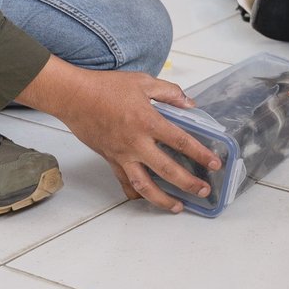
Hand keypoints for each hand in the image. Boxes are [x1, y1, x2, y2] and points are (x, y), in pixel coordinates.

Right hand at [36, 67, 225, 211]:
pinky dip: (135, 192)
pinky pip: (124, 181)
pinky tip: (145, 198)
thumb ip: (169, 93)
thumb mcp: (143, 81)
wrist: (74, 97)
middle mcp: (136, 143)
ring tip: (178, 207)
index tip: (214, 163)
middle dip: (188, 183)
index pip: (180, 141)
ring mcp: (122, 155)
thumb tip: (189, 103)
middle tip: (203, 191)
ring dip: (162, 199)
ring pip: (144, 185)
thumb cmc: (106, 87)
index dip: (200, 154)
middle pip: (167, 169)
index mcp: (147, 121)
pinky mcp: (110, 159)